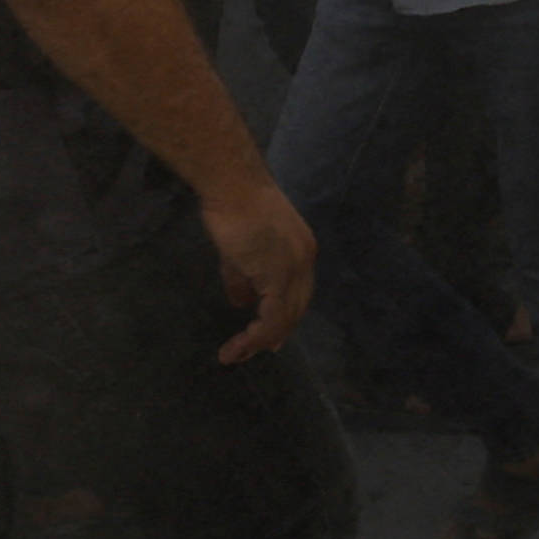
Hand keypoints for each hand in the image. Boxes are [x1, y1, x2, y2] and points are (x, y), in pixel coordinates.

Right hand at [197, 180, 316, 363]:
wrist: (232, 185)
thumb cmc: (232, 207)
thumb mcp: (239, 251)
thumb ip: (244, 279)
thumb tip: (242, 304)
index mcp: (301, 252)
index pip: (297, 293)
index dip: (285, 317)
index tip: (269, 338)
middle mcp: (305, 261)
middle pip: (296, 309)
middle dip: (274, 334)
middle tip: (251, 351)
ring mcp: (294, 268)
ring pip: (284, 318)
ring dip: (259, 340)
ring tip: (235, 354)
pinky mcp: (278, 274)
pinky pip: (271, 316)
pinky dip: (255, 336)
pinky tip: (239, 345)